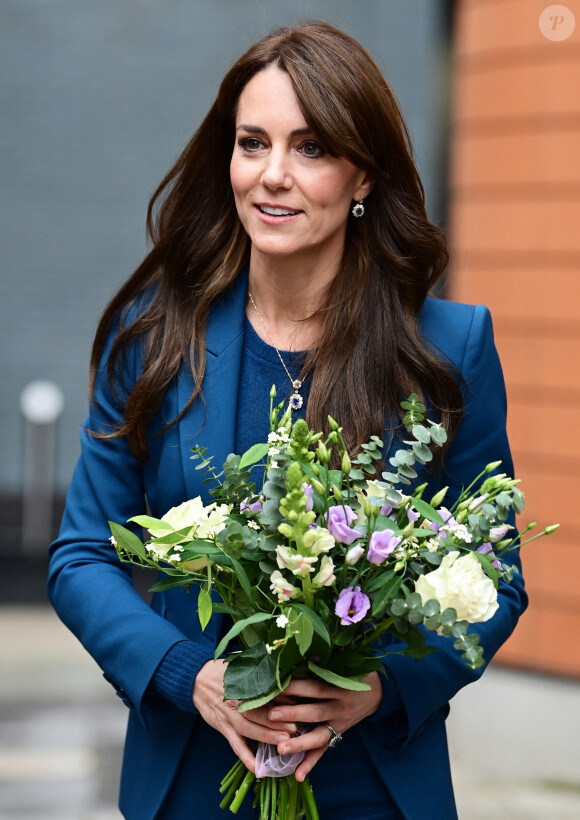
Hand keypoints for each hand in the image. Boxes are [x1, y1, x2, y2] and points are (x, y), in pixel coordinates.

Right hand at [192, 659, 296, 771]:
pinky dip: (246, 757)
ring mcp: (228, 715)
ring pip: (248, 728)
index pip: (262, 690)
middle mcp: (235, 700)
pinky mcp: (222, 727)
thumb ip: (260, 668)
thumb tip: (284, 672)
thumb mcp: (241, 663)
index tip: (296, 703)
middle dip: (276, 720)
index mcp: (241, 682)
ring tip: (284, 741)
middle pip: (256, 711)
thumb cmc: (224, 670)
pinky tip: (258, 768)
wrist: (197, 679)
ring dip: (266, 736)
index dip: (280, 698)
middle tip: (295, 727)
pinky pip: (235, 744)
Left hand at [267, 672, 382, 780]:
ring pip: (318, 735)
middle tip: (271, 715)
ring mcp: (339, 723)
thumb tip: (298, 655)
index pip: (315, 687)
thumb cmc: (355, 674)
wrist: (378, 693)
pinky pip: (324, 751)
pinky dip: (311, 763)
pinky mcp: (338, 735)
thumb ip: (324, 665)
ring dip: (299, 743)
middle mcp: (340, 707)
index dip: (296, 686)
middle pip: (315, 711)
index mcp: (340, 687)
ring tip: (281, 748)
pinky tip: (298, 775)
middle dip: (292, 713)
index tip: (275, 685)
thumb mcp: (344, 666)